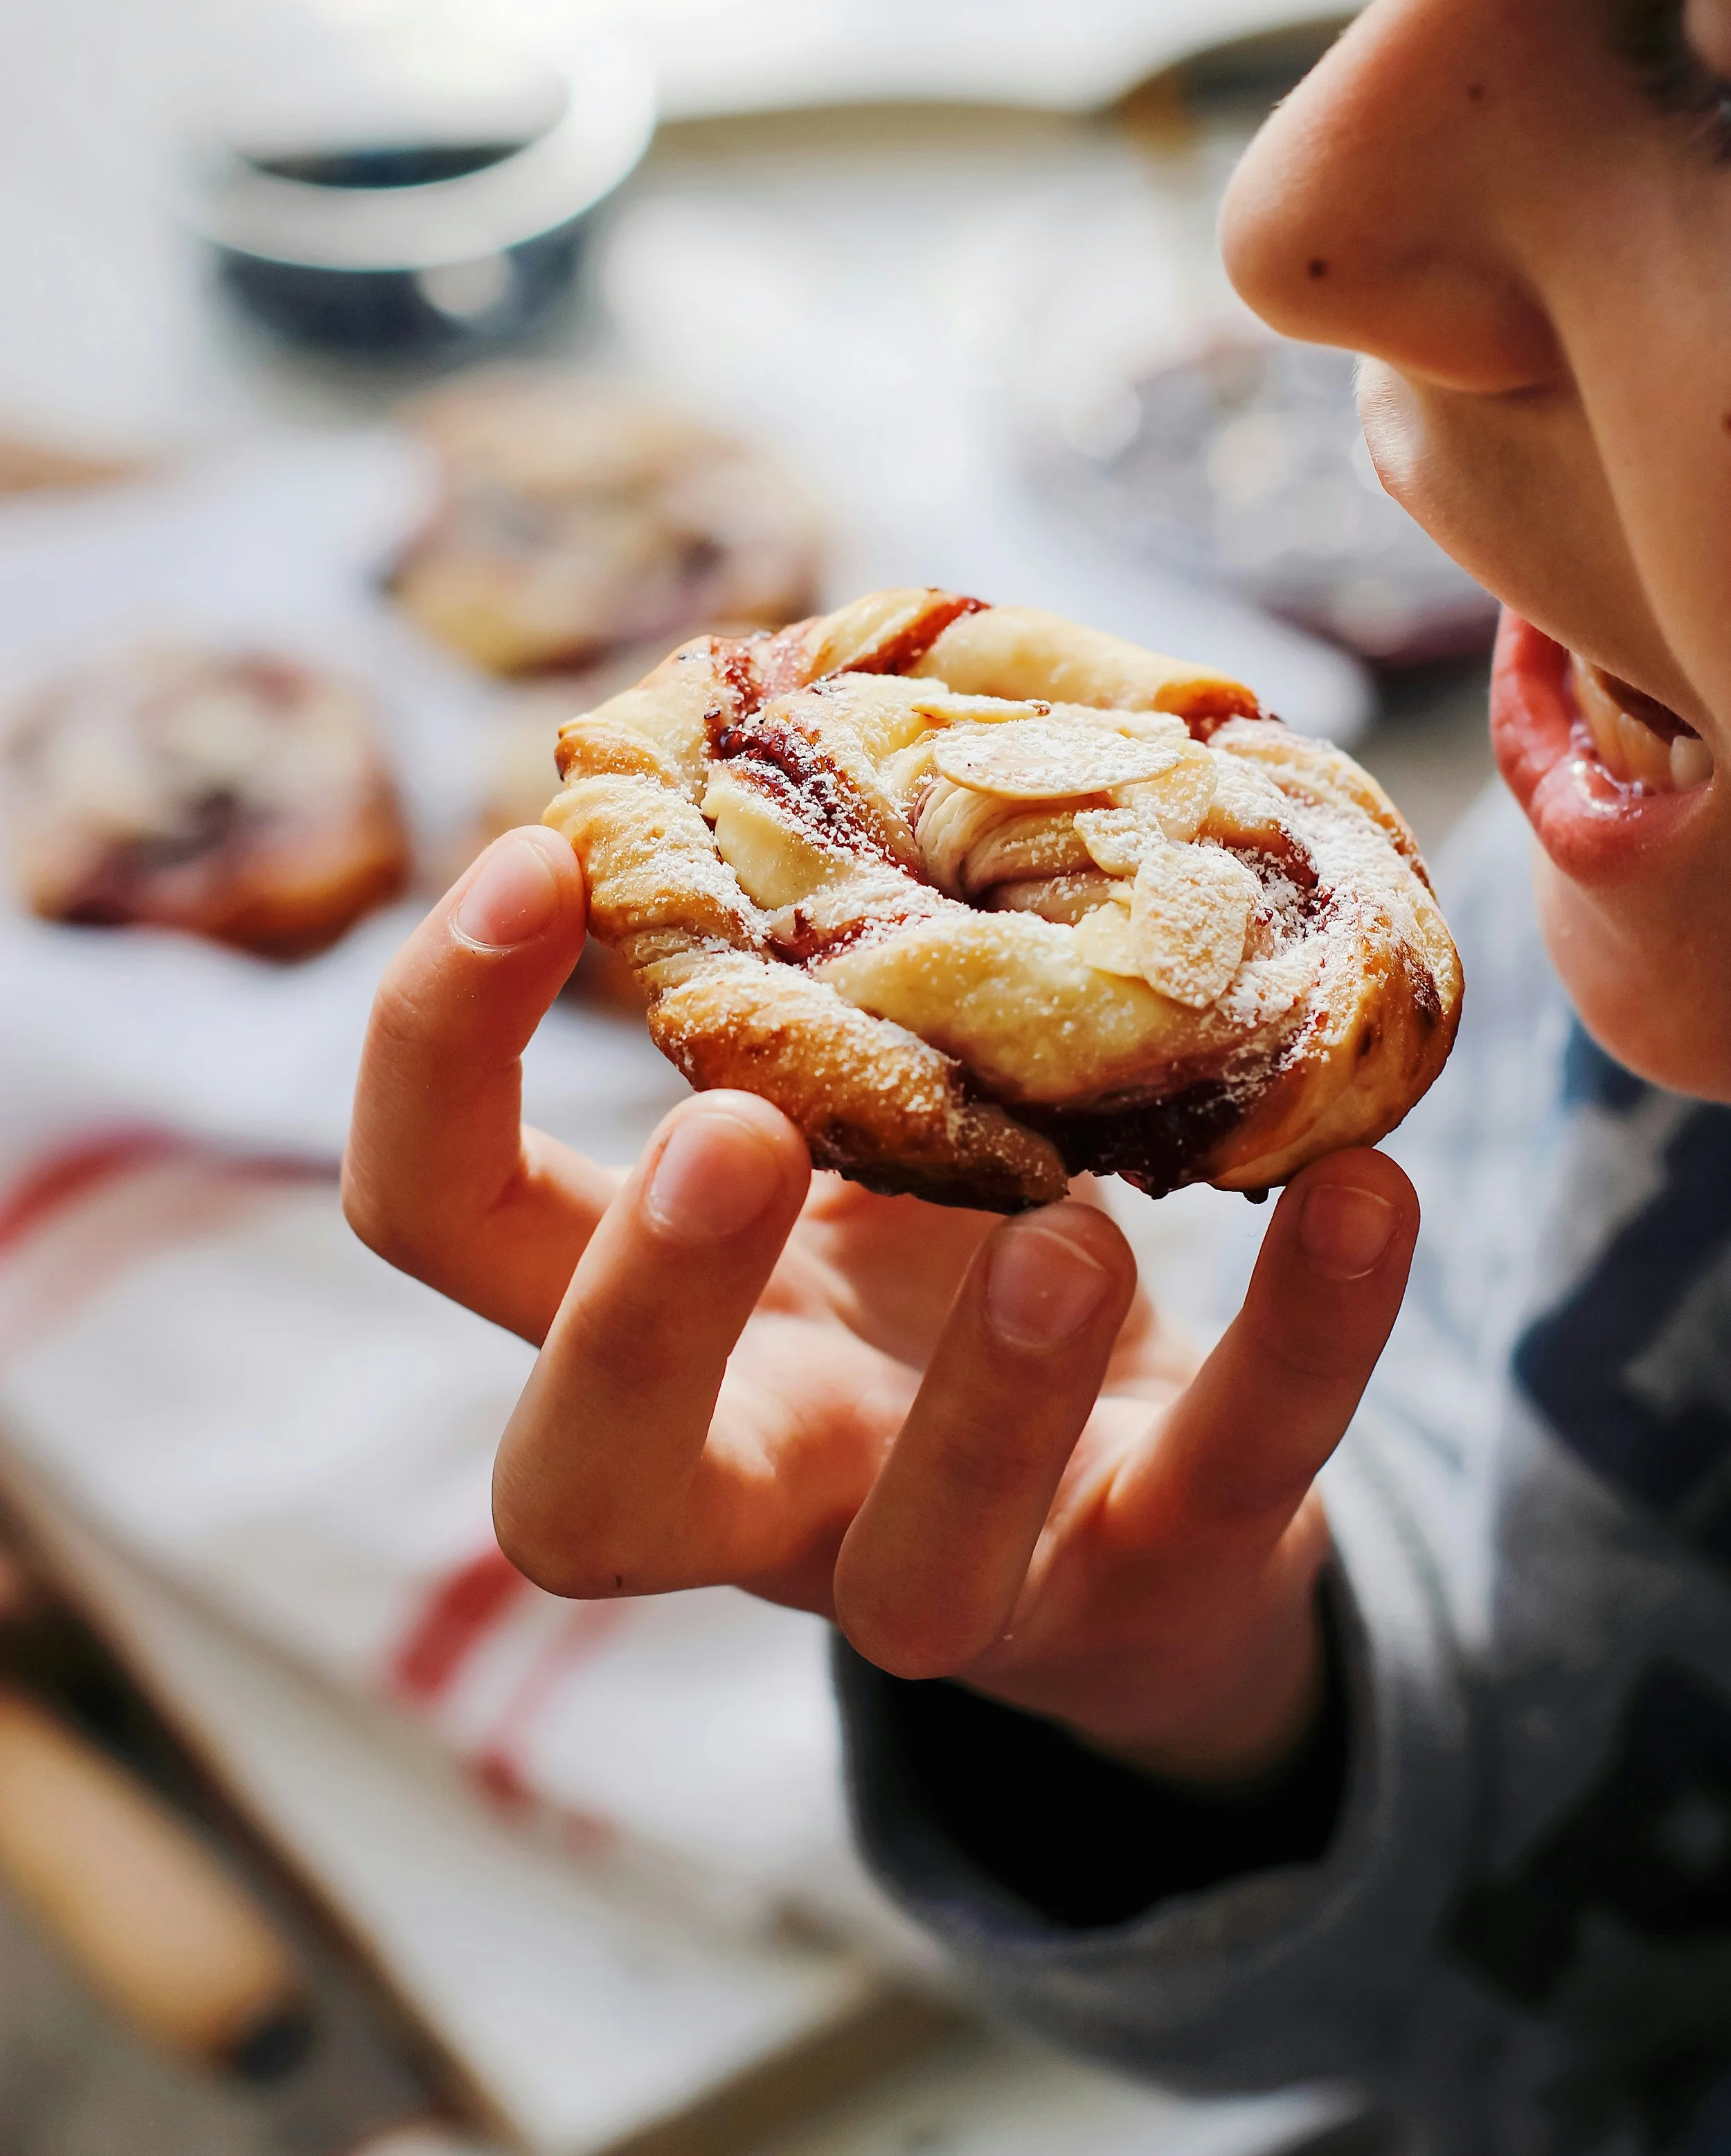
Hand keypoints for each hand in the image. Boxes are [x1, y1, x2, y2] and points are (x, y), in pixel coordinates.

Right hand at [344, 826, 1419, 1782]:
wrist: (1158, 1522)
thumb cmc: (957, 1269)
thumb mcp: (874, 1122)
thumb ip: (830, 980)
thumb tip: (837, 695)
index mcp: (665, 1323)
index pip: (444, 1225)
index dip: (438, 1058)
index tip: (540, 854)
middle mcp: (764, 1473)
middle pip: (579, 1494)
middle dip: (636, 1314)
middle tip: (737, 1126)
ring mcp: (957, 1564)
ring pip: (909, 1586)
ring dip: (984, 1393)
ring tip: (1072, 1221)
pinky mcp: (1157, 1581)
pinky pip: (1229, 1482)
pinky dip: (1306, 1337)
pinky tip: (1365, 1191)